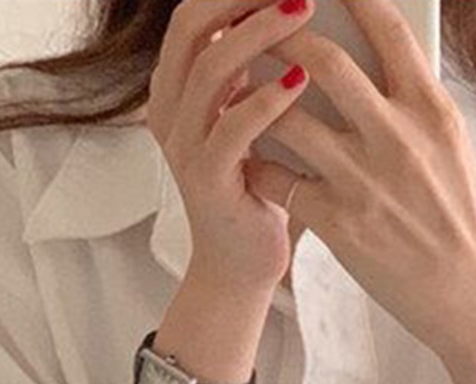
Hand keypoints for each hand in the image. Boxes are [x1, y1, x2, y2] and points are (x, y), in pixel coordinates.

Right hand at [146, 0, 317, 298]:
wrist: (243, 266)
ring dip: (260, 34)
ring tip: (304, 13)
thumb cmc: (258, 191)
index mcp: (177, 88)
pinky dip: (266, 98)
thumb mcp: (251, 120)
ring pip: (211, 69)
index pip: (194, 15)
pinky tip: (300, 80)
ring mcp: (183, 144)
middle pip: (194, 27)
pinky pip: (231, 127)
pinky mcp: (206, 179)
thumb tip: (287, 16)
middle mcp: (170, 109)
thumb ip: (252, 74)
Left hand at [241, 0, 475, 357]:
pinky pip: (277, 178)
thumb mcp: (451, 147)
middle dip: (280, 36)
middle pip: (322, 59)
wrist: (469, 293)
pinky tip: (250, 159)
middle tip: (257, 29)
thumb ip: (413, 102)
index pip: (386, 28)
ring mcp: (365, 180)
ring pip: (287, 116)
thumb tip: (374, 57)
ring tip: (239, 92)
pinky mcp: (339, 222)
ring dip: (255, 99)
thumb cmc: (458, 218)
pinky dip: (257, 164)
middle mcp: (398, 137)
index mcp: (431, 110)